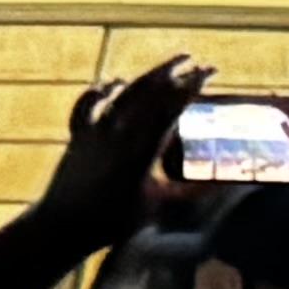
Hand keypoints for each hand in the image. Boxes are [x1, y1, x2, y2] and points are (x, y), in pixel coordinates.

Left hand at [28, 61, 204, 247]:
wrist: (61, 226)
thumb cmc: (114, 220)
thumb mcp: (159, 206)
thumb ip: (193, 192)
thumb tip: (227, 183)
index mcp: (143, 146)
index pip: (173, 104)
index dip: (193, 85)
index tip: (211, 71)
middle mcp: (119, 131)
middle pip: (149, 90)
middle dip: (174, 72)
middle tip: (196, 62)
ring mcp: (95, 130)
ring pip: (124, 91)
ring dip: (147, 76)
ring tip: (166, 67)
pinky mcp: (78, 134)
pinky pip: (88, 103)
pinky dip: (102, 90)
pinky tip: (114, 83)